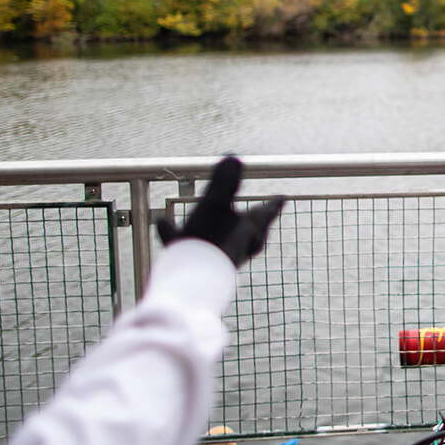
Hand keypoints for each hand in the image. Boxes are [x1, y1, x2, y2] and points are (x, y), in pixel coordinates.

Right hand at [155, 156, 284, 267]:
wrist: (188, 287)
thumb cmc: (205, 244)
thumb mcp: (213, 206)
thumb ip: (223, 183)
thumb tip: (234, 157)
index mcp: (247, 232)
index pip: (264, 214)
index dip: (272, 204)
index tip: (283, 198)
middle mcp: (236, 249)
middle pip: (253, 236)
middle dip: (256, 226)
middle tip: (259, 221)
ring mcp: (217, 263)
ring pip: (222, 245)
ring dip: (216, 231)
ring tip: (202, 220)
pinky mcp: (197, 271)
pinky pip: (190, 250)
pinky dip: (178, 236)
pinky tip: (161, 224)